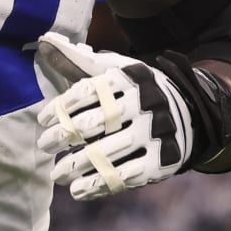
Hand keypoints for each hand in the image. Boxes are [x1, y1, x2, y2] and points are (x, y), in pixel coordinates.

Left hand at [34, 32, 196, 200]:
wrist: (187, 111)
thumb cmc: (132, 90)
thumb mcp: (111, 71)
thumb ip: (76, 61)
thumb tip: (44, 41)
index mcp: (128, 78)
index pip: (87, 92)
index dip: (60, 107)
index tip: (43, 121)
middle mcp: (144, 103)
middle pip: (95, 123)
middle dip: (64, 136)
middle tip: (44, 146)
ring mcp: (155, 132)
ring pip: (108, 153)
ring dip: (76, 166)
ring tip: (56, 174)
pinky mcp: (163, 160)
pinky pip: (126, 176)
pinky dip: (98, 185)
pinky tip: (78, 190)